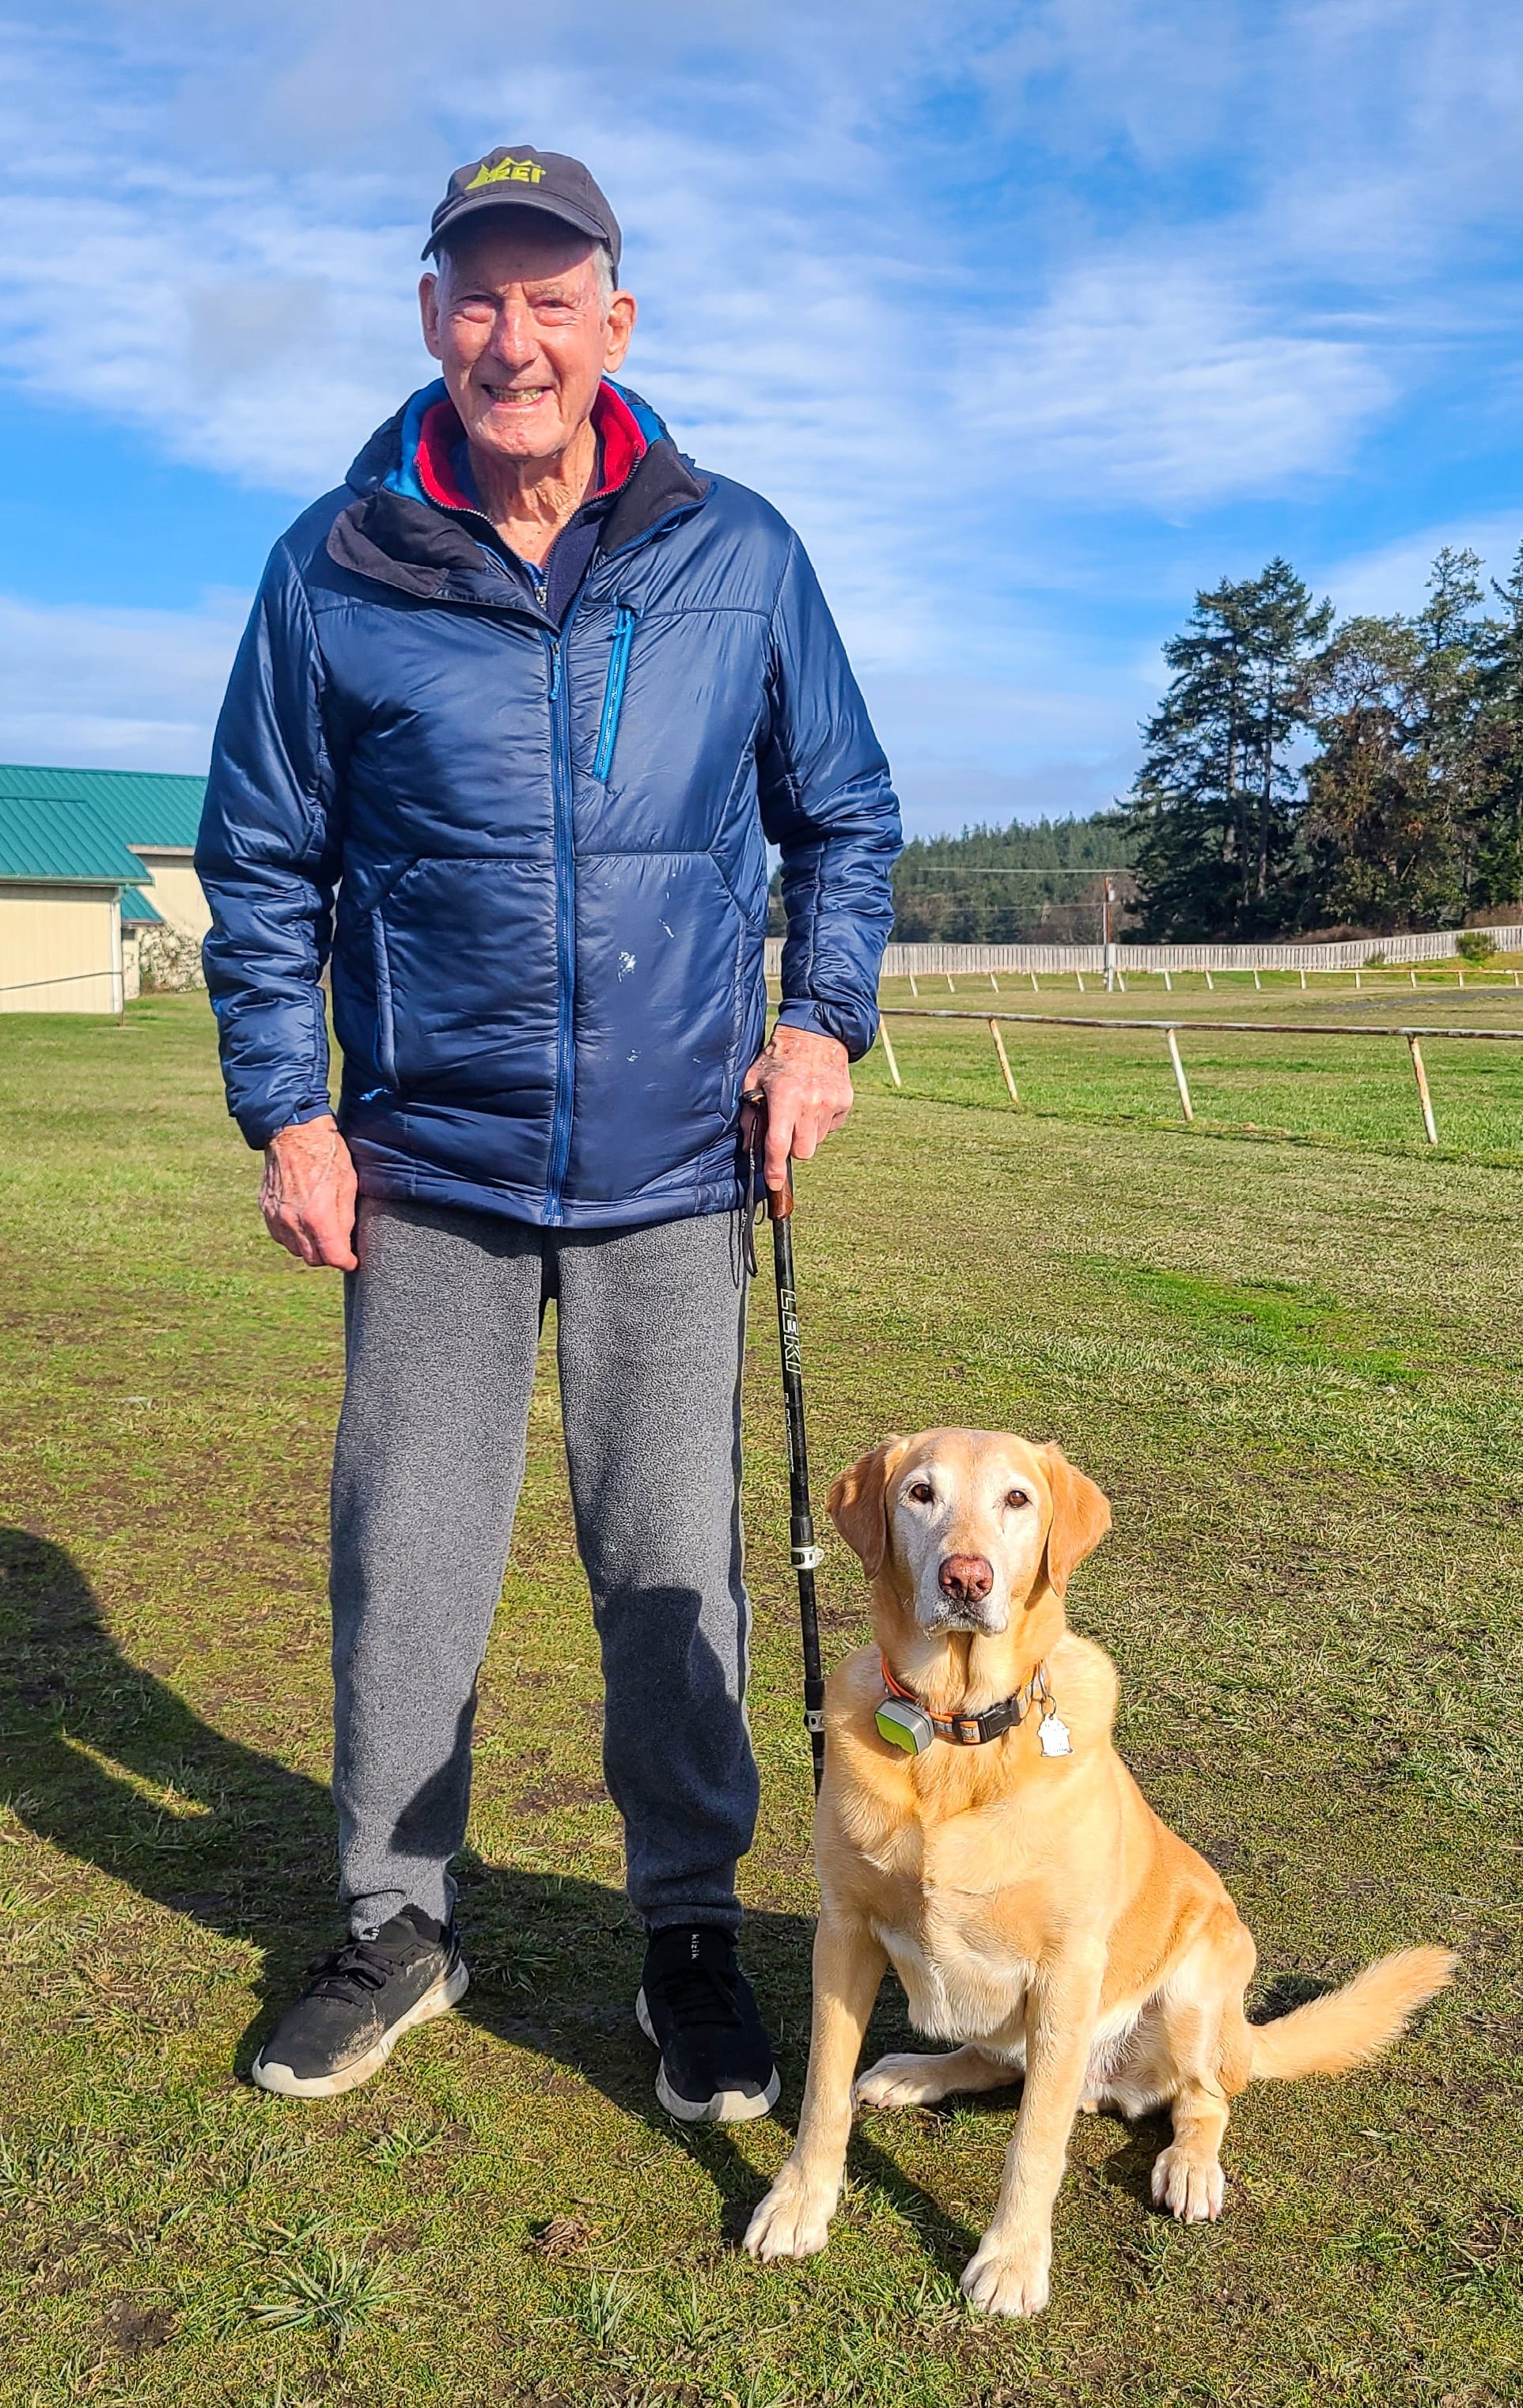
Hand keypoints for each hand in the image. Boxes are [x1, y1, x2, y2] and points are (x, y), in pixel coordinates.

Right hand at [260, 1114, 358, 1269]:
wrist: (293, 1130)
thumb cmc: (327, 1153)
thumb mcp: (348, 1185)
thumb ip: (346, 1220)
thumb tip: (345, 1244)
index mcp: (317, 1216)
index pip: (332, 1257)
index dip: (346, 1261)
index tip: (352, 1260)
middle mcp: (292, 1221)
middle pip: (313, 1259)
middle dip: (328, 1256)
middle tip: (339, 1245)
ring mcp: (275, 1216)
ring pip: (294, 1249)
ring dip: (309, 1247)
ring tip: (322, 1232)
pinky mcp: (265, 1208)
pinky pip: (280, 1235)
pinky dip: (293, 1236)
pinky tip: (303, 1222)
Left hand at [740, 1024, 852, 1192]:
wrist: (817, 1033)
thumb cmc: (779, 1057)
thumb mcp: (754, 1080)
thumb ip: (750, 1114)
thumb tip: (749, 1147)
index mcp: (784, 1096)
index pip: (779, 1144)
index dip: (774, 1168)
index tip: (774, 1183)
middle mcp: (810, 1102)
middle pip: (803, 1151)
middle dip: (793, 1148)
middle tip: (786, 1129)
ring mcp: (831, 1102)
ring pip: (817, 1141)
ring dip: (807, 1133)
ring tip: (800, 1109)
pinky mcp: (845, 1101)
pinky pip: (831, 1127)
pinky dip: (821, 1121)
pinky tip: (815, 1101)